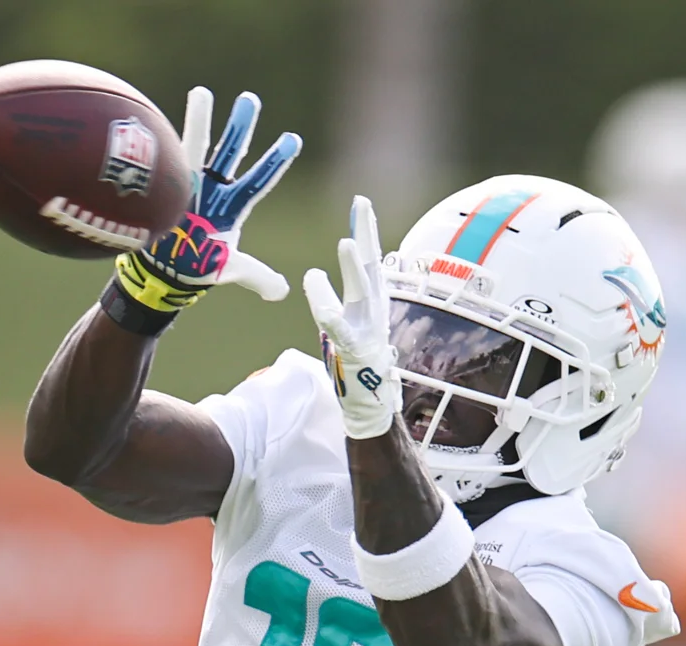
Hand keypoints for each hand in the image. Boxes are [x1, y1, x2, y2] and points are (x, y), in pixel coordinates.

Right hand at [115, 88, 301, 309]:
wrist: (160, 272)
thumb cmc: (195, 267)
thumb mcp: (230, 270)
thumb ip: (258, 277)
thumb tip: (283, 292)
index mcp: (231, 207)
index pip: (259, 180)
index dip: (275, 161)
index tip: (293, 138)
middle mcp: (211, 189)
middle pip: (229, 152)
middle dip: (240, 127)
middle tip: (251, 99)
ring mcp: (186, 184)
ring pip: (194, 146)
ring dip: (198, 120)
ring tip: (203, 91)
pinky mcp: (161, 187)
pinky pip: (161, 159)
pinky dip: (159, 141)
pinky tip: (154, 117)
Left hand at [303, 196, 402, 439]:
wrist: (369, 403)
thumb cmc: (354, 360)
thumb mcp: (341, 321)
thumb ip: (327, 296)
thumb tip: (312, 273)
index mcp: (371, 300)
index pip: (370, 258)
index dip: (365, 229)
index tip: (361, 203)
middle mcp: (374, 309)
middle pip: (371, 265)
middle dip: (366, 233)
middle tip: (361, 204)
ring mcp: (367, 329)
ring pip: (361, 293)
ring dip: (354, 269)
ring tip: (346, 242)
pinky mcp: (355, 350)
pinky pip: (341, 330)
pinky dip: (332, 314)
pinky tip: (324, 301)